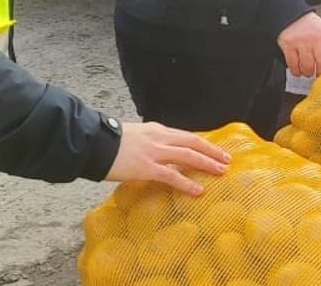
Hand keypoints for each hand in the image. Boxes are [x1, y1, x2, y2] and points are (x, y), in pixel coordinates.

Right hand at [105, 122, 231, 194]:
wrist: (94, 143)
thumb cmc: (109, 141)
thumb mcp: (134, 135)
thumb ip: (148, 142)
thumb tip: (156, 152)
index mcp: (156, 129)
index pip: (185, 136)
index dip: (202, 143)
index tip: (214, 149)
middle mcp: (159, 137)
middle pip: (193, 142)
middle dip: (212, 151)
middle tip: (226, 160)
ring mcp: (154, 152)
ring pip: (188, 156)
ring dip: (207, 163)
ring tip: (221, 172)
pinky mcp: (147, 167)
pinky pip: (172, 175)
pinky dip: (187, 183)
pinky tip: (198, 190)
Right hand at [277, 12, 320, 77]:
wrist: (289, 15)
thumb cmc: (308, 25)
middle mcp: (315, 38)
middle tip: (320, 73)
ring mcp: (301, 42)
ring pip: (308, 66)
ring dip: (308, 73)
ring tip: (308, 71)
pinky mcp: (288, 46)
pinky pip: (294, 65)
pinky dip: (297, 71)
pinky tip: (298, 70)